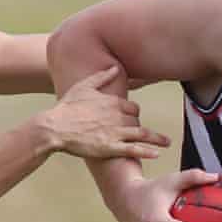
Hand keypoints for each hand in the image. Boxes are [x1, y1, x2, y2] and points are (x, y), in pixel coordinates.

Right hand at [43, 66, 169, 159]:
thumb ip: (101, 77)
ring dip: (157, 139)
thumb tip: (115, 67)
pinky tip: (157, 154)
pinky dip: (147, 151)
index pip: (132, 107)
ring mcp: (114, 132)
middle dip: (140, 125)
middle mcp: (116, 116)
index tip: (131, 118)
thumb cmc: (66, 107)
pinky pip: (133, 149)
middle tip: (144, 133)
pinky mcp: (110, 147)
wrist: (54, 127)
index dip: (133, 113)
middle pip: (137, 120)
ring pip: (142, 134)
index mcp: (112, 101)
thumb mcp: (84, 86)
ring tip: (167, 142)